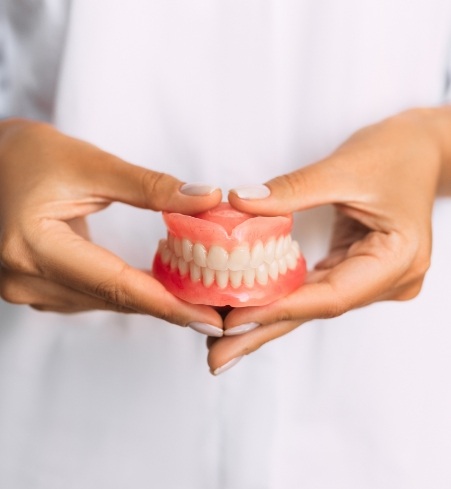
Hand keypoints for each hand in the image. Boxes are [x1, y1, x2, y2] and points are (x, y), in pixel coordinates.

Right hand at [0, 119, 222, 328]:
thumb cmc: (30, 155)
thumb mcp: (91, 164)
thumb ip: (151, 186)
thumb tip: (207, 200)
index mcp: (33, 246)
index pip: (116, 284)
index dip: (168, 304)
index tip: (210, 318)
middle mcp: (24, 279)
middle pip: (113, 298)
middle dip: (168, 306)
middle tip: (215, 312)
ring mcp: (25, 288)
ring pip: (104, 301)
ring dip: (149, 300)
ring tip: (195, 299)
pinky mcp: (34, 287)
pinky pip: (91, 296)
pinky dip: (125, 292)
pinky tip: (155, 286)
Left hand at [207, 107, 450, 373]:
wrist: (422, 149)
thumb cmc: (396, 153)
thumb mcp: (343, 167)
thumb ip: (291, 189)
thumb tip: (240, 203)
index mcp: (397, 259)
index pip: (330, 295)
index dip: (278, 309)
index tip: (232, 321)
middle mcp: (388, 279)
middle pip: (316, 310)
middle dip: (263, 332)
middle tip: (218, 357)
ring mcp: (373, 278)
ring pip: (311, 304)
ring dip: (267, 319)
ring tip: (224, 340)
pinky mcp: (357, 268)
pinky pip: (314, 288)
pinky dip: (281, 298)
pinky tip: (251, 308)